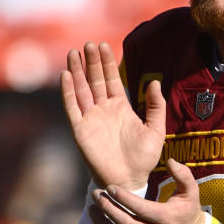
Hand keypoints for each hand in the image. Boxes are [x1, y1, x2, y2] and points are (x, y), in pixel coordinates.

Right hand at [61, 42, 165, 190]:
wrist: (130, 180)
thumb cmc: (143, 158)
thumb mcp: (156, 130)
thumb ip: (156, 106)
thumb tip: (155, 81)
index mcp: (120, 107)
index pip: (112, 79)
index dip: (107, 63)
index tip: (103, 45)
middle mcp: (103, 109)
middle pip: (94, 80)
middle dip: (91, 62)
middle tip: (88, 44)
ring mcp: (90, 118)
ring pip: (81, 90)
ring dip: (77, 72)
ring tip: (74, 53)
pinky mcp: (80, 130)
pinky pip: (72, 108)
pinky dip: (68, 92)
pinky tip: (66, 75)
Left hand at [88, 159, 204, 223]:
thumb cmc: (188, 212)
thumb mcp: (191, 192)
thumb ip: (183, 175)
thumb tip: (170, 161)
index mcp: (166, 218)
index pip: (140, 208)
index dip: (123, 198)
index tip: (109, 188)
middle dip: (107, 208)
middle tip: (96, 195)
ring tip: (91, 210)